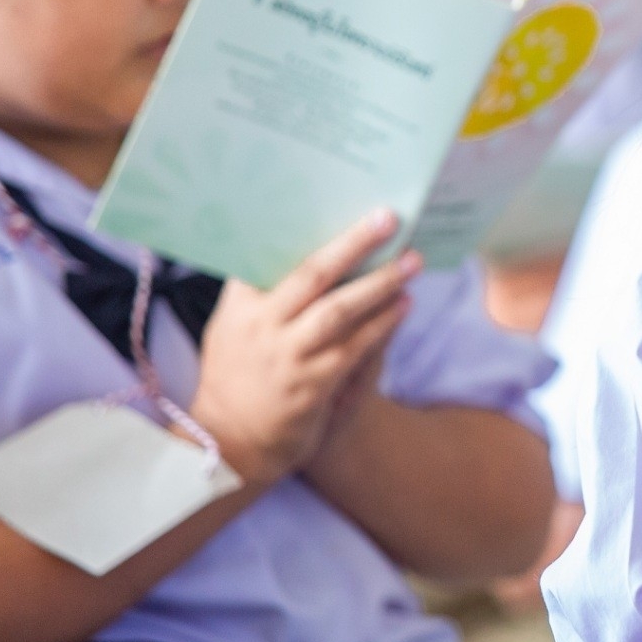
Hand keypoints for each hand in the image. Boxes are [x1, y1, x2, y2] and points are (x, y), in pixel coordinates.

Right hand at [192, 210, 416, 486]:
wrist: (229, 443)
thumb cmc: (239, 376)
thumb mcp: (234, 329)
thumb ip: (262, 294)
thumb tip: (310, 249)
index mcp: (240, 306)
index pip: (269, 254)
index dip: (303, 225)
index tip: (340, 198)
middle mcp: (261, 326)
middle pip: (312, 273)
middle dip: (354, 243)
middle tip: (389, 218)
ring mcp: (286, 356)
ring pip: (339, 310)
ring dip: (381, 283)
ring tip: (412, 262)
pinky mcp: (310, 385)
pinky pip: (355, 347)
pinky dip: (383, 324)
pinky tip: (404, 305)